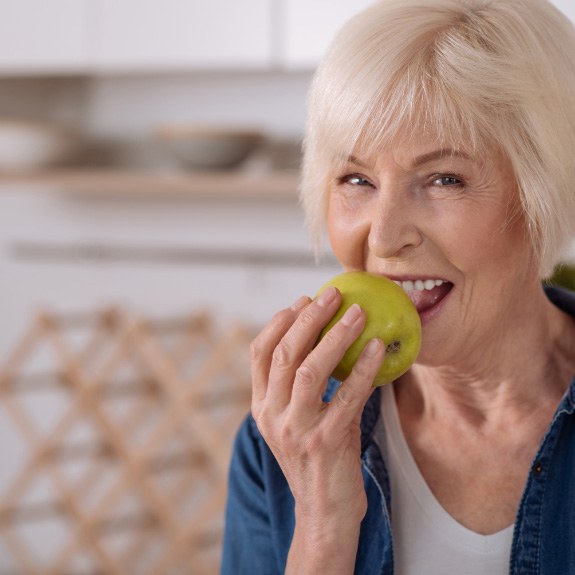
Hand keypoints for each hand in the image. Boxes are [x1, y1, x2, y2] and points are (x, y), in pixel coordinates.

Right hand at [250, 286, 384, 566]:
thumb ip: (298, 386)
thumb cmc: (315, 457)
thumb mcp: (294, 421)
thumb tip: (322, 338)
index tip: (302, 300)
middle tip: (331, 295)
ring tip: (357, 313)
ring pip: (311, 369)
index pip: (259, 353)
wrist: (323, 512)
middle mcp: (272, 415)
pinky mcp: (326, 441)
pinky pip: (348, 395)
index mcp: (260, 406)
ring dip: (336, 335)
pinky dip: (365, 368)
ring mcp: (297, 429)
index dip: (279, 321)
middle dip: (308, 318)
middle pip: (285, 353)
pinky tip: (379, 348)